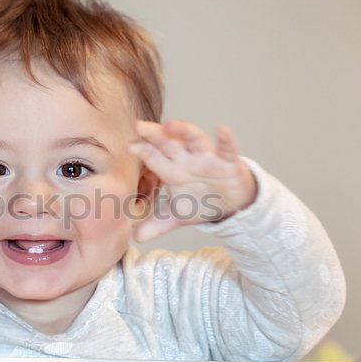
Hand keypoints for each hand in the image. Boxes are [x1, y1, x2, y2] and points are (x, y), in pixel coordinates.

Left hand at [126, 119, 257, 242]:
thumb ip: (156, 225)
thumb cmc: (200, 201)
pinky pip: (227, 149)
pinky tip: (222, 129)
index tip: (129, 146)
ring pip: (195, 139)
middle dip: (155, 135)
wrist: (231, 205)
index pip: (153, 157)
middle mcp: (186, 159)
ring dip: (184, 131)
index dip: (142, 150)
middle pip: (169, 142)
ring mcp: (207, 158)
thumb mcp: (176, 216)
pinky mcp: (228, 162)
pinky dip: (225, 140)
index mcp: (171, 170)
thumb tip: (135, 238)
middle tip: (140, 126)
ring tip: (171, 124)